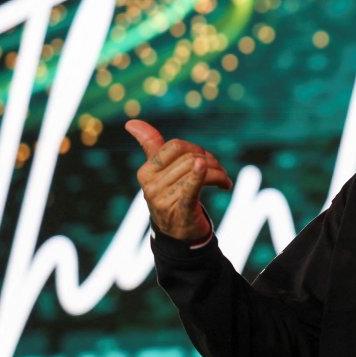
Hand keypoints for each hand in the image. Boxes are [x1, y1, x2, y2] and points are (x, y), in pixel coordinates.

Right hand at [126, 119, 232, 241]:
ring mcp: (163, 199)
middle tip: (220, 172)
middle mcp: (150, 185)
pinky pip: (190, 189)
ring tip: (223, 181)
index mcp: (145, 172)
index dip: (194, 148)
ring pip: (197, 170)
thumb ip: (149, 145)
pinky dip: (198, 177)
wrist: (177, 234)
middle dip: (210, 161)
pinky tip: (205, 168)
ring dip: (219, 173)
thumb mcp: (159, 170)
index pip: (174, 146)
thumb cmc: (170, 195)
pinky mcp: (179, 210)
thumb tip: (131, 122)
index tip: (205, 159)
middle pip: (189, 157)